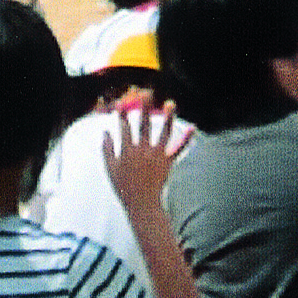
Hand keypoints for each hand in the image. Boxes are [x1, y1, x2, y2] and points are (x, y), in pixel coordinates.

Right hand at [102, 95, 191, 211]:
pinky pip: (178, 149)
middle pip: (143, 125)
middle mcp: (142, 150)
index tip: (123, 102)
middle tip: (146, 93)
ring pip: (163, 132)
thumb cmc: (123, 187)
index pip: (125, 128)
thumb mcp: (110, 169)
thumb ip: (107, 150)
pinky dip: (186, 139)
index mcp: (128, 151)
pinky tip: (192, 128)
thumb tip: (105, 132)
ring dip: (168, 117)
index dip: (123, 114)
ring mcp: (156, 155)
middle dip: (144, 108)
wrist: (141, 204)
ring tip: (170, 103)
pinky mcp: (167, 162)